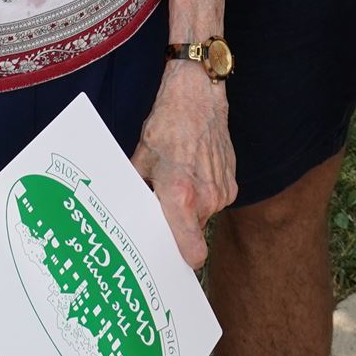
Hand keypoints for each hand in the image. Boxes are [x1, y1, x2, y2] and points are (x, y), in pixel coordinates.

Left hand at [131, 63, 235, 267]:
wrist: (197, 95)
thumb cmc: (166, 125)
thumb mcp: (139, 159)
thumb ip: (136, 192)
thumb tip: (123, 218)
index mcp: (179, 195)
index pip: (193, 253)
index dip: (181, 260)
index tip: (167, 257)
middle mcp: (206, 198)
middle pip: (192, 236)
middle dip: (177, 228)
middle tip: (161, 212)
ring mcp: (222, 192)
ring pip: (203, 218)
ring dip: (190, 210)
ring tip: (177, 184)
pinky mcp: (232, 184)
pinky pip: (214, 203)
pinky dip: (203, 195)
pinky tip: (192, 173)